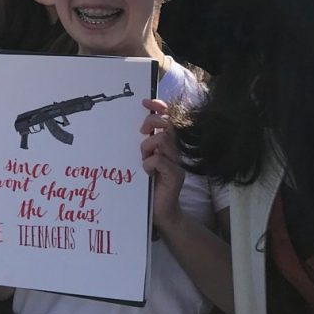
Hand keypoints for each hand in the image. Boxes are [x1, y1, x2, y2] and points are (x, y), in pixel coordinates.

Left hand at [140, 99, 184, 234]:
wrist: (161, 211)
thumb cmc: (148, 186)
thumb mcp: (142, 160)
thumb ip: (143, 146)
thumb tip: (136, 129)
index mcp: (166, 145)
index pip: (168, 118)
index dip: (159, 107)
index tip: (145, 102)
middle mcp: (174, 151)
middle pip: (166, 124)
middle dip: (151, 123)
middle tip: (141, 132)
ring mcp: (177, 162)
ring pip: (162, 140)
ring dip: (147, 147)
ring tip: (143, 160)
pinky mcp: (176, 175)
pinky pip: (159, 160)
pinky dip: (149, 164)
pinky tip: (147, 173)